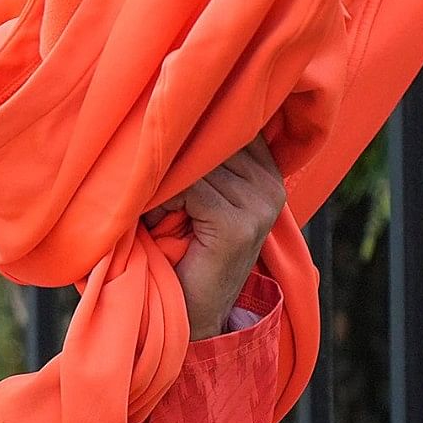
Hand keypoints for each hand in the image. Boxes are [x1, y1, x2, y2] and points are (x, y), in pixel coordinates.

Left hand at [163, 141, 285, 339]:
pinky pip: (191, 190)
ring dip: (166, 182)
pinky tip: (160, 223)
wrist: (192, 313)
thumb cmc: (182, 249)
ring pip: (199, 163)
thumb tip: (174, 109)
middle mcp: (270, 185)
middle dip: (175, 155)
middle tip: (151, 183)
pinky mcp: (238, 225)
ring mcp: (260, 205)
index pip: (233, 122)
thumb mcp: (198, 198)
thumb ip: (201, 160)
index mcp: (266, 171)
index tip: (163, 140)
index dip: (194, 126)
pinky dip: (165, 202)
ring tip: (157, 210)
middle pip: (215, 139)